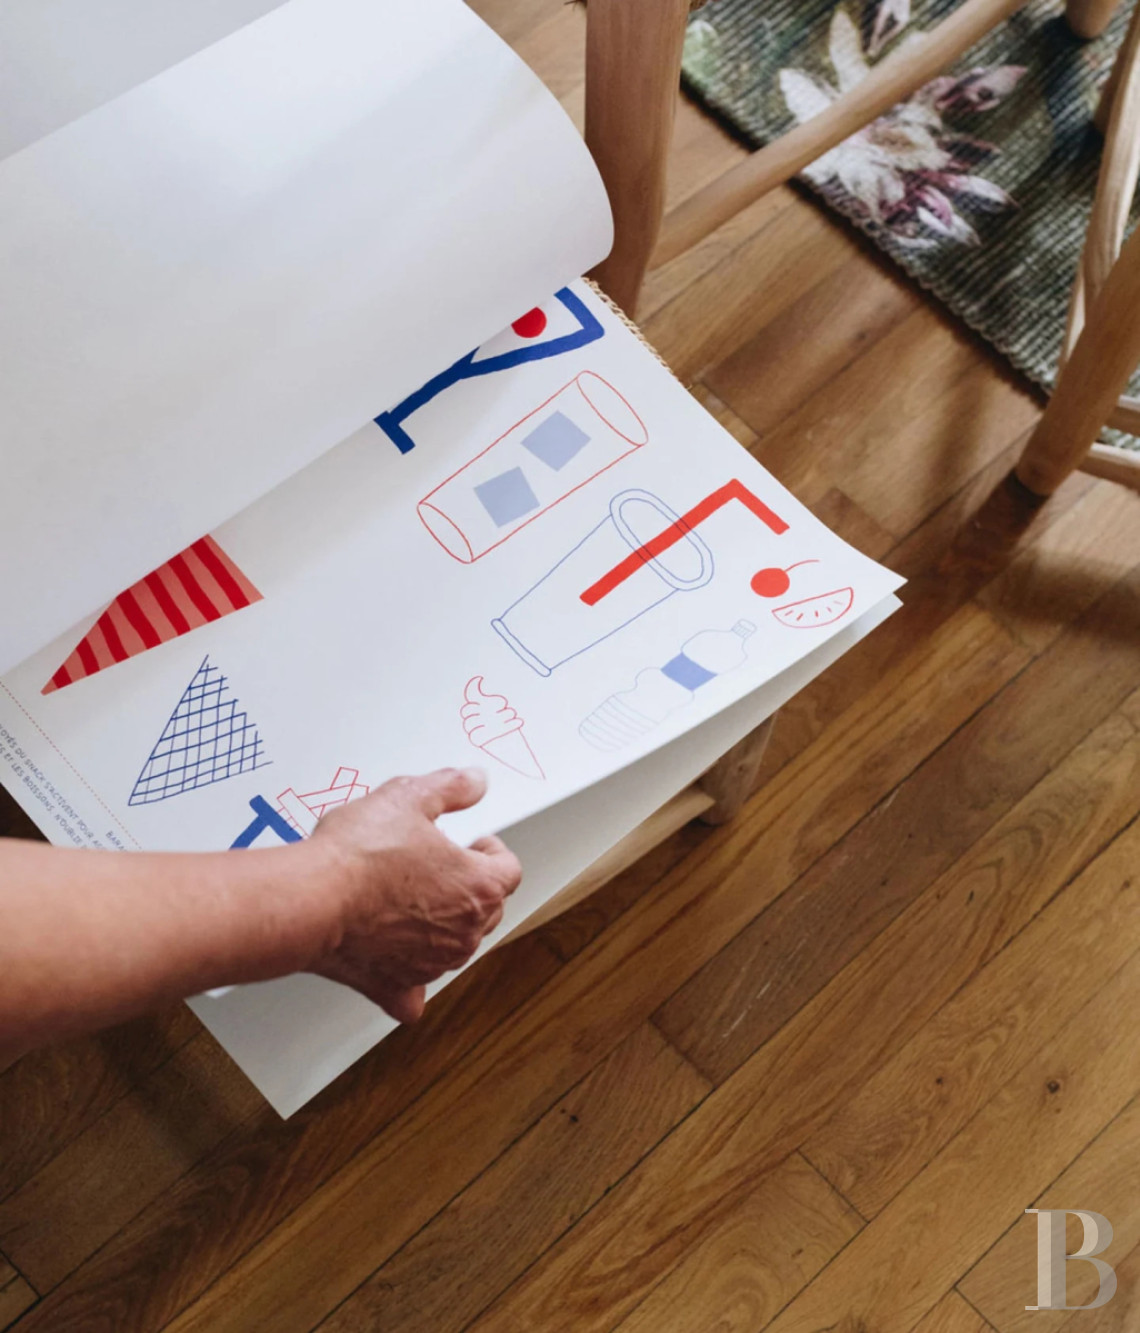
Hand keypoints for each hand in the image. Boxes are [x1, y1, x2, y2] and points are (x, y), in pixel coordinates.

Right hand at [304, 767, 520, 1022]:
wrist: (311, 899)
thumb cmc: (358, 855)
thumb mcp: (408, 797)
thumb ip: (451, 787)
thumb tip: (474, 782)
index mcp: (478, 887)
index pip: (509, 870)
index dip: (492, 852)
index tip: (475, 844)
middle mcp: (463, 932)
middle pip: (487, 910)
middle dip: (470, 886)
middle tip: (440, 866)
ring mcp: (432, 964)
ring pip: (454, 945)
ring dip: (442, 924)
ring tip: (411, 896)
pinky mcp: (396, 985)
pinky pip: (413, 991)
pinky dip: (408, 980)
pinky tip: (398, 963)